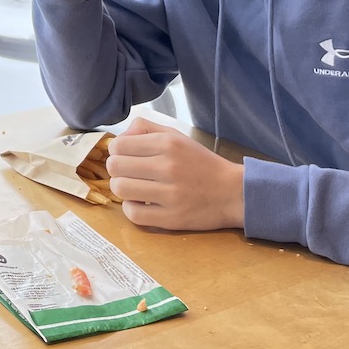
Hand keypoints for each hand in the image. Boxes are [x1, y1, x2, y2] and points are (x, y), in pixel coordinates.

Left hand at [106, 117, 244, 230]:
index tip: (126, 157)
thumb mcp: (176, 137)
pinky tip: (141, 203)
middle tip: (129, 173)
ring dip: (122, 189)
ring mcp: (170, 194)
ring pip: (120, 189)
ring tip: (134, 188)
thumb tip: (120, 136)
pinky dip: (131, 209)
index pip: (118, 145)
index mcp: (167, 144)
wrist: (233, 192)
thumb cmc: (201, 163)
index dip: (117, 151)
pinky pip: (133, 213)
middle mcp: (168, 167)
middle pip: (115, 166)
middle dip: (117, 170)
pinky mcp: (172, 218)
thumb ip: (146, 129)